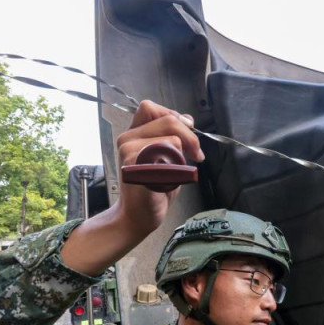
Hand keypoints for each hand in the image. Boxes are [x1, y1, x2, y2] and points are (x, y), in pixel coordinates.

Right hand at [61, 101, 202, 275]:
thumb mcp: (164, 156)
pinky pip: (169, 156)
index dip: (172, 115)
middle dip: (190, 136)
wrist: (138, 216)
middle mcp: (127, 140)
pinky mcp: (138, 168)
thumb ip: (171, 135)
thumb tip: (187, 119)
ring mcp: (130, 152)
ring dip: (184, 154)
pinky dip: (177, 167)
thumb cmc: (152, 189)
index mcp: (132, 134)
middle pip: (168, 120)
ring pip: (172, 138)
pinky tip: (171, 179)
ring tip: (181, 171)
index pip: (151, 108)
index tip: (186, 133)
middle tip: (196, 154)